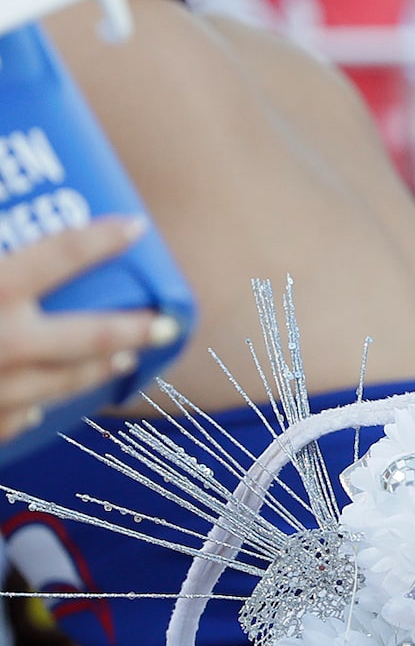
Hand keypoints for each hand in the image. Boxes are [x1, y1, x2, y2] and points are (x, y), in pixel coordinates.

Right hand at [0, 216, 180, 435]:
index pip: (61, 253)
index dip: (102, 238)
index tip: (137, 227)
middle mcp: (3, 341)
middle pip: (90, 335)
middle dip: (135, 329)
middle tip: (168, 325)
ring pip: (63, 381)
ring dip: (96, 370)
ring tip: (124, 357)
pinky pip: (18, 418)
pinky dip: (34, 409)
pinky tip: (42, 407)